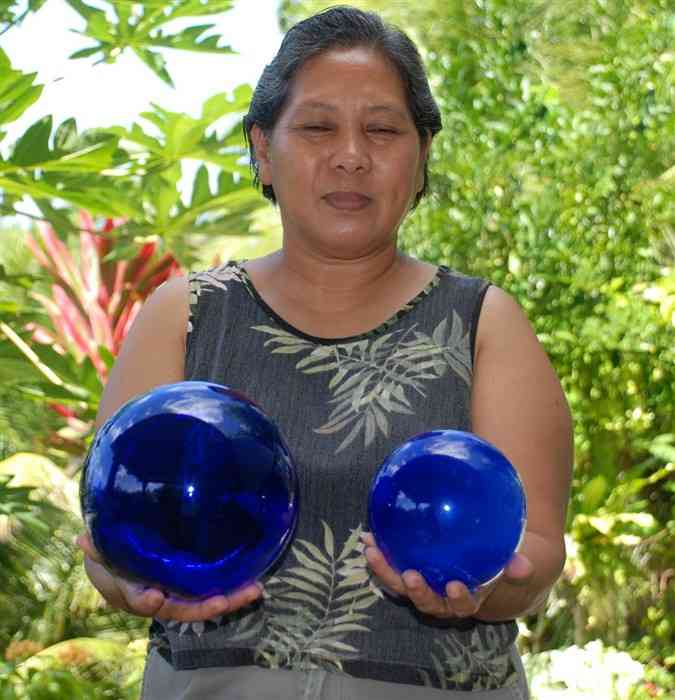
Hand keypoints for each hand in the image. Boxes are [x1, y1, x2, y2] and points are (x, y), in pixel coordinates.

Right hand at [77, 533, 261, 622]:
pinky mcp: (193, 583)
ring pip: (202, 602)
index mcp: (132, 590)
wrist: (125, 553)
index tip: (155, 596)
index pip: (138, 598)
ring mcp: (178, 593)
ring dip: (229, 598)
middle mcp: (158, 597)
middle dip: (203, 606)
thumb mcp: (101, 548)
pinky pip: (212, 590)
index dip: (145, 599)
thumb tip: (83, 539)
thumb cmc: (112, 550)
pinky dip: (232, 588)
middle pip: (180, 607)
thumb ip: (97, 545)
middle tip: (223, 600)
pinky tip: (253, 581)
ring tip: (253, 590)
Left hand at [361, 532, 533, 618]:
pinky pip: (393, 567)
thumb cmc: (503, 568)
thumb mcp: (516, 568)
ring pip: (402, 587)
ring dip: (386, 571)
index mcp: (469, 600)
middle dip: (417, 591)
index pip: (463, 606)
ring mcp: (425, 587)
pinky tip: (368, 537)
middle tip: (409, 576)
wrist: (488, 569)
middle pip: (427, 601)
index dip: (459, 599)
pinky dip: (380, 555)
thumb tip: (522, 564)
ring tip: (372, 551)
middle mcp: (443, 600)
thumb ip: (519, 568)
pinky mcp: (411, 573)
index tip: (455, 586)